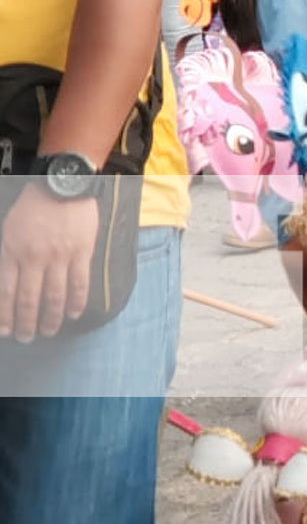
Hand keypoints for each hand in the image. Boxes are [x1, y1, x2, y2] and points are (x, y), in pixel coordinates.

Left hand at [0, 184, 98, 340]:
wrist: (62, 185)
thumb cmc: (32, 207)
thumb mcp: (8, 230)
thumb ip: (7, 256)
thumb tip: (6, 284)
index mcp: (12, 252)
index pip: (5, 292)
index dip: (4, 316)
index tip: (5, 331)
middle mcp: (34, 258)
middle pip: (28, 300)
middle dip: (25, 324)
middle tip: (26, 338)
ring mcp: (59, 256)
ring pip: (53, 296)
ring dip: (49, 319)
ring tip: (47, 332)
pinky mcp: (82, 252)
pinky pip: (79, 283)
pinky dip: (76, 302)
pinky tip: (72, 314)